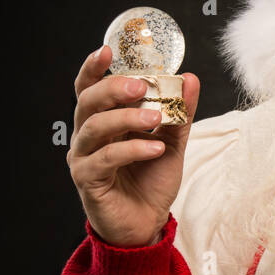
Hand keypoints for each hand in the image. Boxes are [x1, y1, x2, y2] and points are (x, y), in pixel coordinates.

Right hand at [66, 45, 199, 247]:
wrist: (148, 223)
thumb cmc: (152, 181)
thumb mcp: (173, 142)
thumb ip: (179, 112)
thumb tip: (190, 79)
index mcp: (104, 120)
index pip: (90, 88)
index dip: (93, 68)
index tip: (107, 50)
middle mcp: (88, 136)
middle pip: (87, 101)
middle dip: (113, 88)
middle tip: (141, 85)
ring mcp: (83, 158)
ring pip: (94, 128)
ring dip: (126, 118)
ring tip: (156, 118)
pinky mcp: (87, 181)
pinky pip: (104, 159)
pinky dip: (132, 150)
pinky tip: (155, 148)